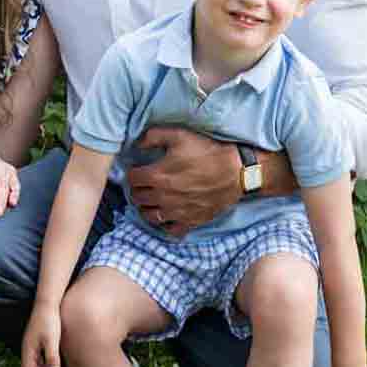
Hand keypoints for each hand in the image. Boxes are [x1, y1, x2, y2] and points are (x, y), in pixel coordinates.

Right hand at [21, 302, 61, 366]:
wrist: (48, 302)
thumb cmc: (49, 320)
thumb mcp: (52, 340)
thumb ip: (52, 356)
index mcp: (28, 348)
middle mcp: (27, 346)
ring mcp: (30, 342)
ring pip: (33, 362)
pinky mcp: (36, 338)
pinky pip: (36, 355)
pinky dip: (42, 363)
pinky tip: (52, 362)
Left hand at [126, 127, 243, 238]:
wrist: (235, 171)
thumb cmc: (207, 152)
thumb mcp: (179, 135)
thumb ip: (153, 137)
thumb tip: (137, 144)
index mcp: (157, 175)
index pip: (131, 179)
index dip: (133, 172)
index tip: (139, 170)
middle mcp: (162, 196)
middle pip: (137, 198)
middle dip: (138, 189)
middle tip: (145, 184)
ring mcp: (176, 212)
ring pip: (148, 216)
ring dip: (146, 207)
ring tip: (152, 200)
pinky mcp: (190, 221)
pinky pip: (169, 230)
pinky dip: (165, 224)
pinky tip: (167, 214)